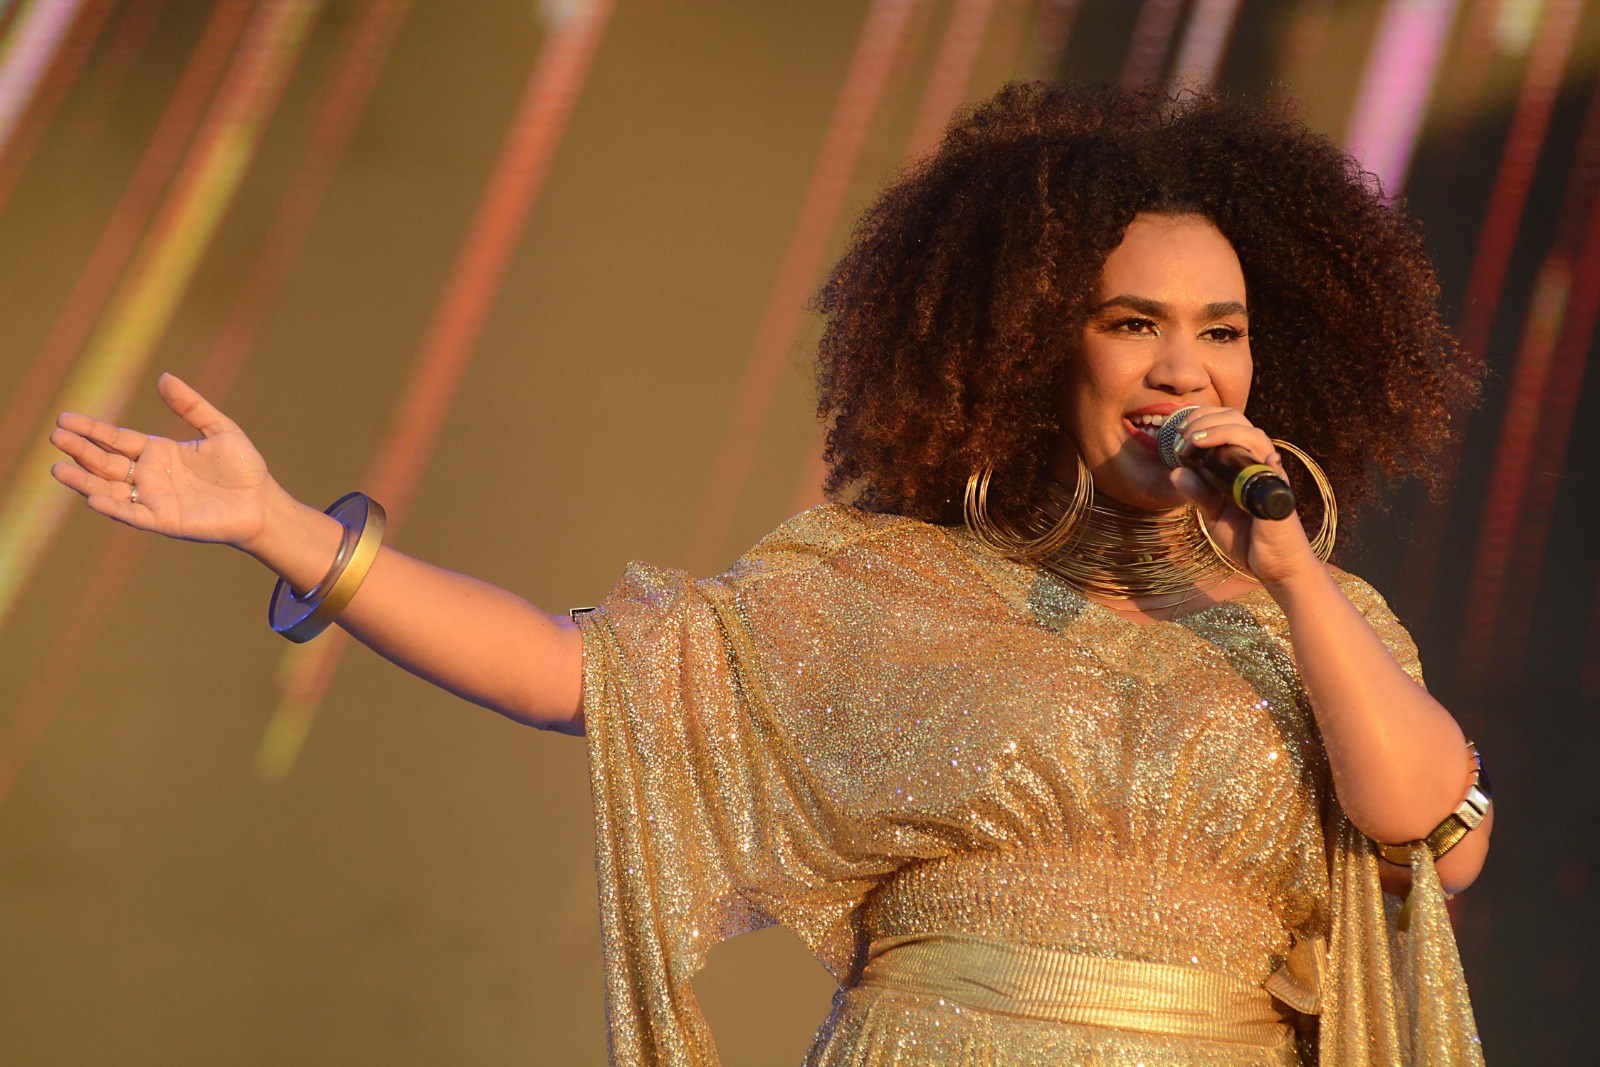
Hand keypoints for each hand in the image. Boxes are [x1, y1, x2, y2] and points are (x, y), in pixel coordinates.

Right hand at [50, 373, 274, 548]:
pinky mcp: (164, 520)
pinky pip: (132, 514)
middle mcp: (150, 476)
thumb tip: (164, 377)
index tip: (63, 419)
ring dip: (84, 480)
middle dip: (80, 450)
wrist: (263, 502)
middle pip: (106, 461)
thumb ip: (191, 405)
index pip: (116, 439)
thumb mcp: (219, 429)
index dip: (91, 429)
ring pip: (110, 488)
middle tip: (55, 437)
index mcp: (159, 452)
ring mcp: (154, 499)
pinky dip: (113, 507)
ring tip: (57, 469)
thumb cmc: (244, 468)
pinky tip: (93, 497)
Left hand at [1165, 406, 1321, 585]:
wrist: (1273, 568)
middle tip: (1182, 433)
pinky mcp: (1277, 491)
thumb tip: (1175, 472)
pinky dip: (1254, 453)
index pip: (1227, 426)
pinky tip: (1232, 453)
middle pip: (1238, 421)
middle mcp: (1257, 463)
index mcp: (1242, 465)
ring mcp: (1269, 474)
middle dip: (1206, 419)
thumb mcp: (1213, 514)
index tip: (1179, 432)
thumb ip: (1198, 493)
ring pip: (1252, 434)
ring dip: (1219, 430)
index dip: (1203, 420)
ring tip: (1194, 440)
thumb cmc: (1247, 539)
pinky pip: (1270, 463)